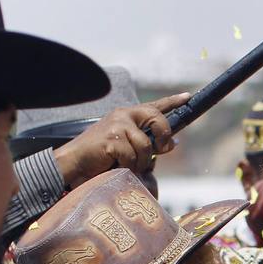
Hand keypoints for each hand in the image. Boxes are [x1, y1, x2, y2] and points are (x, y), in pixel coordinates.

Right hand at [53, 92, 189, 187]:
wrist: (74, 162)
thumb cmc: (102, 157)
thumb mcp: (128, 147)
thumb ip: (149, 143)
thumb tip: (173, 143)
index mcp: (129, 116)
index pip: (154, 106)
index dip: (173, 101)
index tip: (187, 96)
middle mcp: (124, 115)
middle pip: (157, 120)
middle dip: (163, 137)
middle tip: (161, 149)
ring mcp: (117, 125)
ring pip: (146, 146)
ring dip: (140, 162)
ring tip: (127, 165)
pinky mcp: (111, 138)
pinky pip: (132, 156)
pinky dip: (128, 167)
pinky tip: (117, 166)